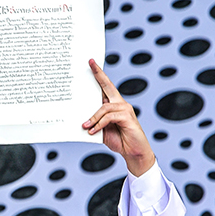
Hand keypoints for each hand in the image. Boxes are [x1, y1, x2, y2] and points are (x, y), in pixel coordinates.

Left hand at [82, 59, 155, 176]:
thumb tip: (81, 118)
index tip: (91, 63)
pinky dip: (99, 124)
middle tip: (90, 64)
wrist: (133, 153)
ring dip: (93, 118)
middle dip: (98, 74)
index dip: (98, 74)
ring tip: (85, 127)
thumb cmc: (119, 140)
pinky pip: (109, 117)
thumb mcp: (101, 130)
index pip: (105, 87)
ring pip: (104, 107)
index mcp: (114, 105)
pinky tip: (93, 132)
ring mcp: (125, 109)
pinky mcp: (127, 117)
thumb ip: (94, 121)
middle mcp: (120, 103)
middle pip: (108, 86)